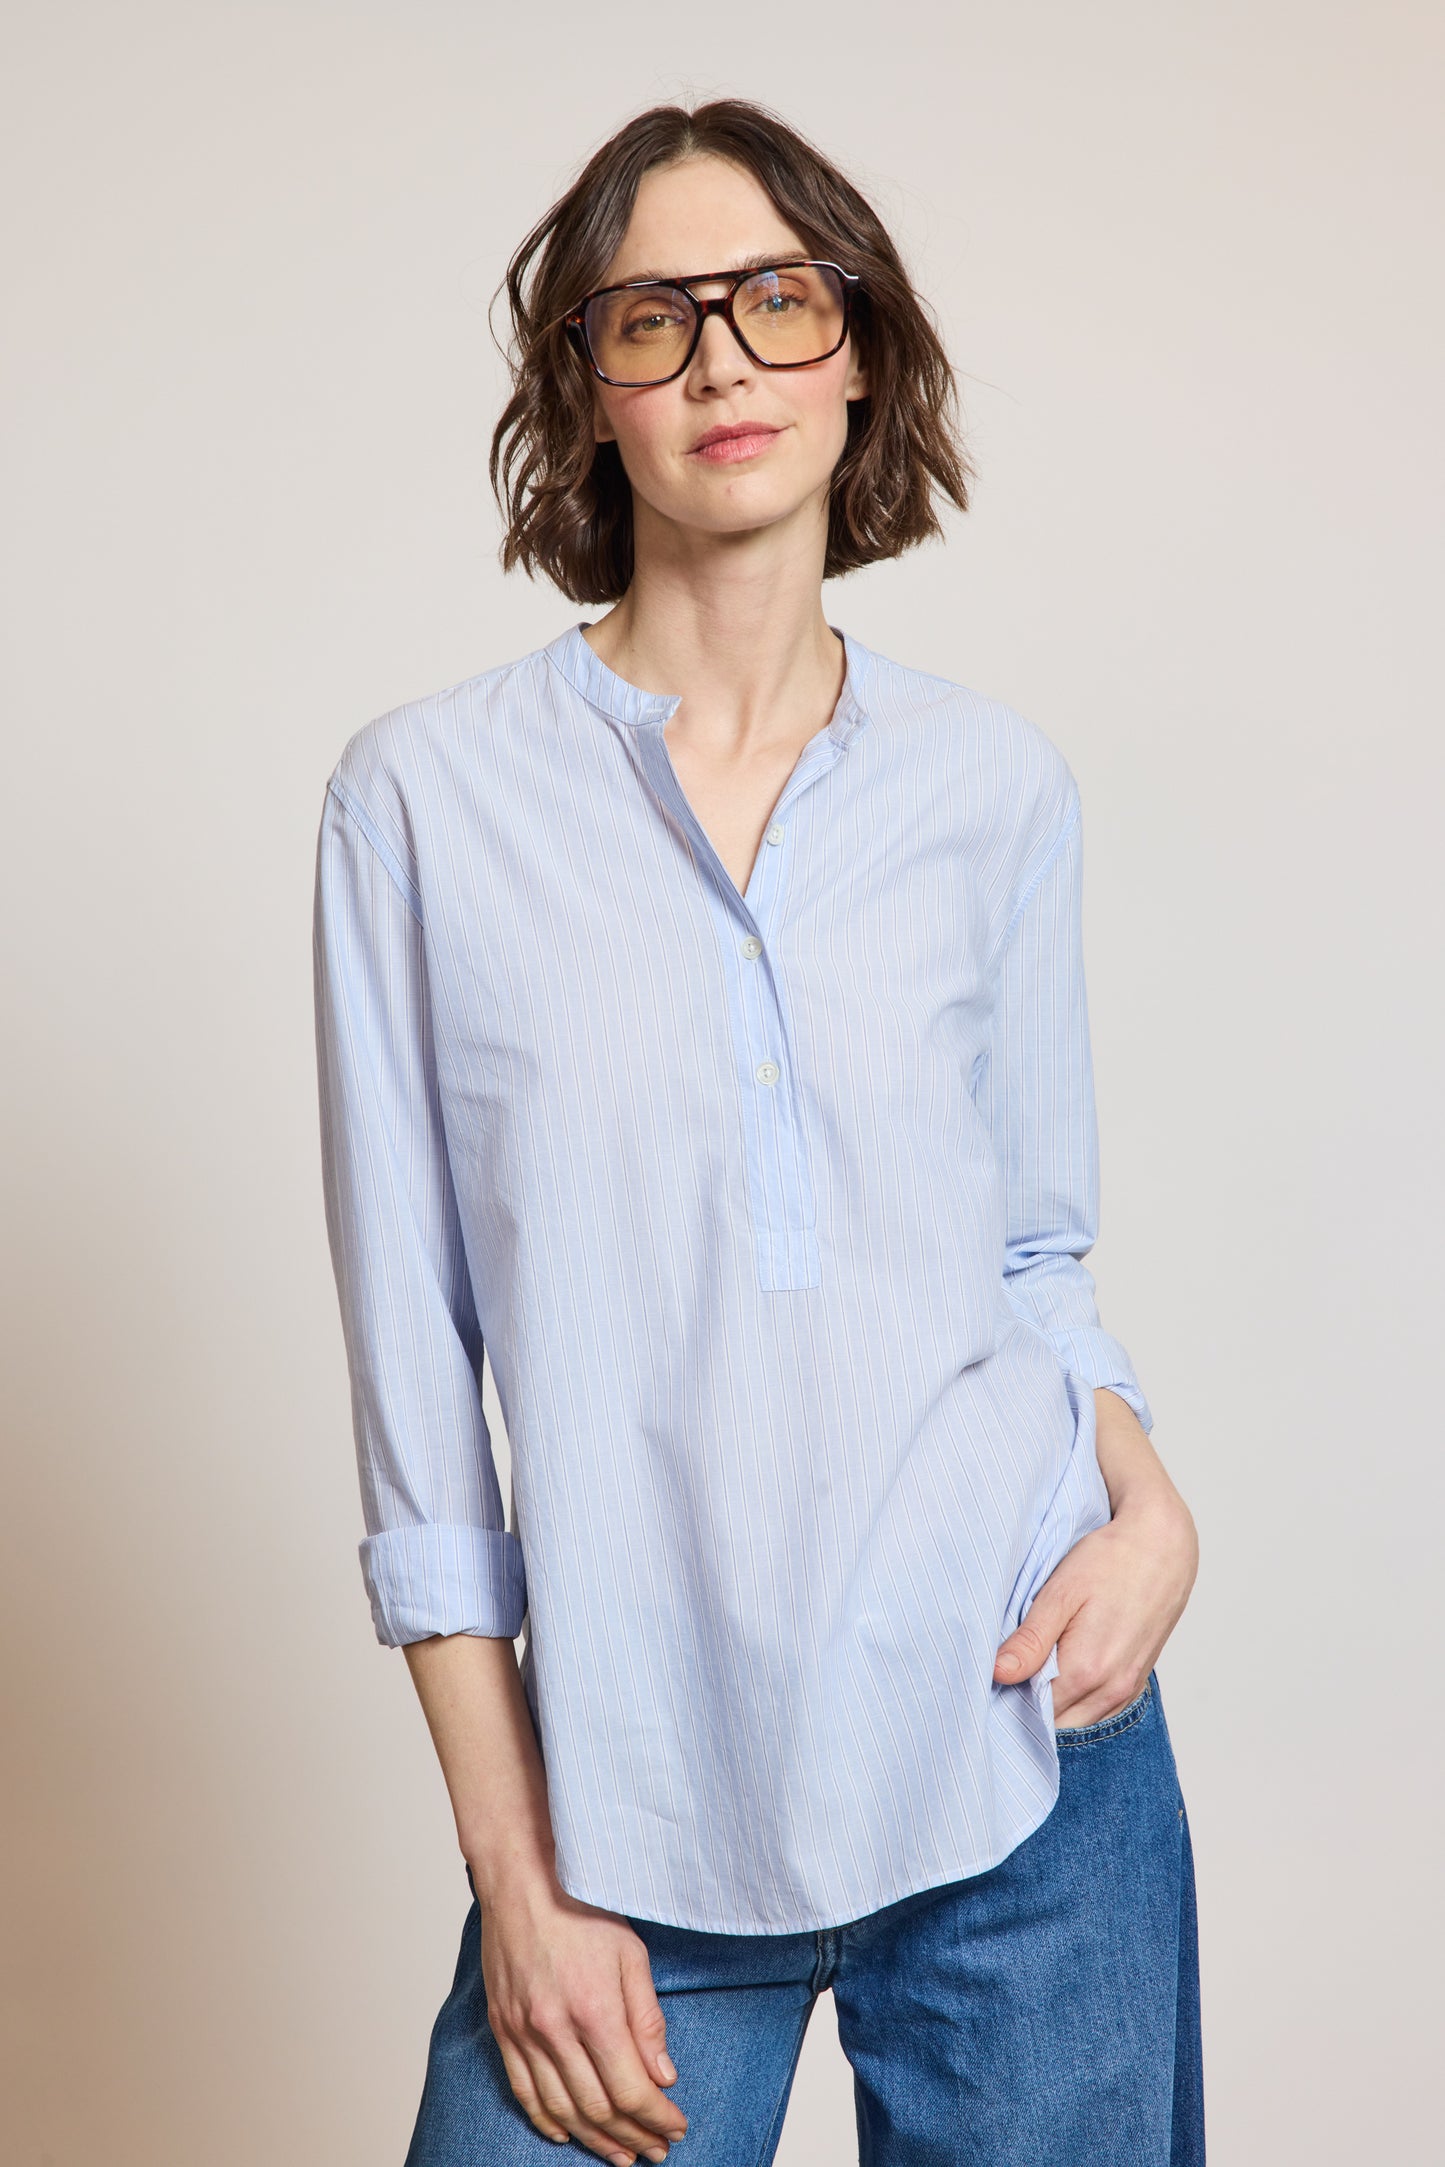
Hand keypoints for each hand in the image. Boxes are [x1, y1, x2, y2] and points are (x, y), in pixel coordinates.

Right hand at [473, 1865, 687, 2164]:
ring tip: (622, 2153)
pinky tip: (567, 2134)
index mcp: (594, 2011)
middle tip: (657, 2148)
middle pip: (598, 2108)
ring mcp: (524, 2033)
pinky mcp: (503, 2029)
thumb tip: (662, 2077)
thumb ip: (647, 2019)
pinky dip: (547, 2121)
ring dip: (594, 2139)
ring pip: (560, 2109)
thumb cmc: (581, 1907)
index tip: (676, 2127)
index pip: (631, 2089)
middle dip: (633, 2136)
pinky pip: (523, 2091)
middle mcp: (555, 2030)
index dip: (658, 2117)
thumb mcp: (632, 1953)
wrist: (523, 1881)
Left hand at [993, 1389, 1198, 1728]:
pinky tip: (1059, 1675)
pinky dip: (1075, 1704)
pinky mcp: (1136, 1683)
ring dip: (1052, 1708)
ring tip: (1030, 1672)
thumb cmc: (1110, 1560)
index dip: (1005, 1702)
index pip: (1032, 1714)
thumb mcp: (1061, 1592)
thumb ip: (1031, 1640)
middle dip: (1026, 1711)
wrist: (1163, 1546)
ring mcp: (1127, 1690)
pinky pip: (1098, 1712)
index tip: (987, 1682)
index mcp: (1087, 1670)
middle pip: (1055, 1726)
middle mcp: (1111, 1689)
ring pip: (1077, 1723)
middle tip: (1003, 1678)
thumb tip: (998, 1675)